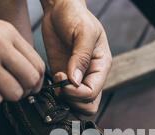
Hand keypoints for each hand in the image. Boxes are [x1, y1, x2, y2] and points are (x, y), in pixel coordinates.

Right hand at [0, 2, 44, 104]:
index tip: (33, 86)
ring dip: (7, 96)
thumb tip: (30, 74)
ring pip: (14, 93)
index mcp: (6, 32)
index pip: (38, 64)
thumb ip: (12, 49)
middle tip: (17, 90)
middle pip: (30, 81)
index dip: (38, 81)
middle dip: (26, 90)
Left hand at [41, 0, 111, 114]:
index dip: (77, 93)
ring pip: (77, 105)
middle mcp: (91, 76)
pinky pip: (64, 97)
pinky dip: (57, 94)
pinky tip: (52, 79)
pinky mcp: (64, 78)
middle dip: (72, 100)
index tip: (64, 80)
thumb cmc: (75, 15)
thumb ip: (81, 57)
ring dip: (64, 99)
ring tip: (56, 80)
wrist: (59, 8)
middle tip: (60, 85)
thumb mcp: (83, 32)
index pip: (93, 93)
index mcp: (101, 66)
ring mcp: (77, 79)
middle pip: (88, 105)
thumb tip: (75, 80)